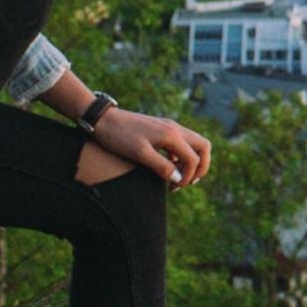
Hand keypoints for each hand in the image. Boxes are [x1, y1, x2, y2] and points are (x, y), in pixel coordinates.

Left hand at [92, 107, 212, 190]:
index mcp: (171, 135)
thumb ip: (161, 166)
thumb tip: (178, 178)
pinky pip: (182, 143)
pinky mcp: (162, 129)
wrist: (103, 120)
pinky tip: (168, 167)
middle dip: (201, 167)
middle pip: (203, 146)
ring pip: (194, 144)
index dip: (188, 176)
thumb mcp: (140, 154)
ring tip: (177, 179)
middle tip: (187, 182)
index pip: (194, 158)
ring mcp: (169, 127)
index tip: (174, 187)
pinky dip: (181, 156)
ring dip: (191, 162)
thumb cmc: (119, 137)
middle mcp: (174, 128)